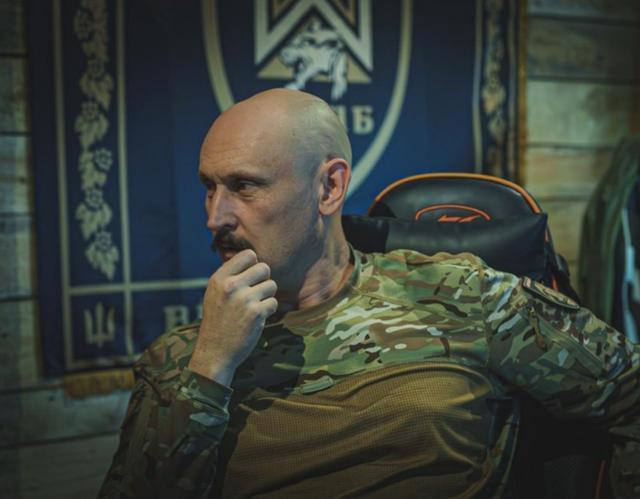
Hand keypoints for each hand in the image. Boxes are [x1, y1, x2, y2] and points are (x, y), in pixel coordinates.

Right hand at [188, 249, 277, 385]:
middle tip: (255, 293)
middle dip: (263, 280)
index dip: (254, 265)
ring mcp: (244, 299)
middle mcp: (231, 286)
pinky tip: (256, 318)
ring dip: (267, 296)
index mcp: (219, 278)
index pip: (248, 255)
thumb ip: (231, 276)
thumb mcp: (214, 293)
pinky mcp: (256, 314)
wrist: (215, 351)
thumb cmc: (218, 320)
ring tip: (253, 307)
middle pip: (264, 268)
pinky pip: (274, 302)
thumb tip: (254, 259)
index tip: (250, 278)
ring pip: (271, 285)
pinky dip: (268, 310)